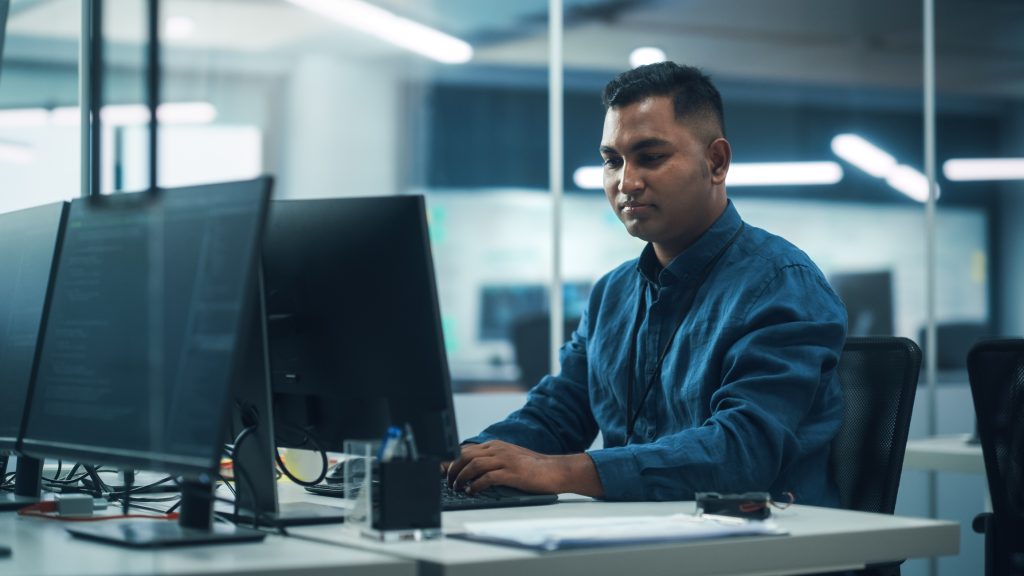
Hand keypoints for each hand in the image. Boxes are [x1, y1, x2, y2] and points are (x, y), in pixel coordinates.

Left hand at [445, 440, 603, 497]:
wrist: (554, 470)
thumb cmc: (532, 467)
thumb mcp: (508, 458)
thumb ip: (492, 460)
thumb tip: (471, 470)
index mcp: (495, 445)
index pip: (466, 450)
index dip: (451, 460)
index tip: (442, 471)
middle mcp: (498, 450)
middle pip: (465, 455)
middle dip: (452, 469)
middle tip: (448, 482)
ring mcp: (505, 460)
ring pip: (473, 465)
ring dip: (461, 477)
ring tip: (457, 488)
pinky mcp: (511, 473)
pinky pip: (488, 477)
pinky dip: (476, 484)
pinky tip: (472, 491)